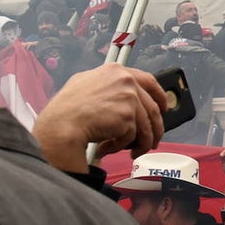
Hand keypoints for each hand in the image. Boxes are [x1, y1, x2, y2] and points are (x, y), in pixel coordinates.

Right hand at [32, 63, 166, 173]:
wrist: (61, 125)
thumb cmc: (66, 109)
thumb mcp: (85, 84)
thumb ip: (106, 86)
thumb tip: (120, 98)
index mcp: (115, 70)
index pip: (148, 80)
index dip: (159, 96)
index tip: (163, 108)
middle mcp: (125, 80)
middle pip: (152, 107)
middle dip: (155, 128)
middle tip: (153, 141)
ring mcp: (128, 97)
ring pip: (146, 125)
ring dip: (142, 143)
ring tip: (135, 153)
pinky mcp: (128, 115)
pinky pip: (132, 136)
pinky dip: (121, 146)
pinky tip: (107, 148)